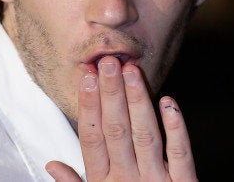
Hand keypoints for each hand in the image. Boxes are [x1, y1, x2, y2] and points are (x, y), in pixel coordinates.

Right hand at [45, 55, 196, 180]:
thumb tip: (51, 164)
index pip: (91, 140)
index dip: (88, 107)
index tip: (87, 78)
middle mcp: (127, 181)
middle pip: (117, 132)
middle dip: (111, 96)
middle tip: (108, 63)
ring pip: (145, 136)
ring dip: (138, 102)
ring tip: (131, 71)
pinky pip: (182, 155)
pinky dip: (176, 128)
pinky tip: (169, 102)